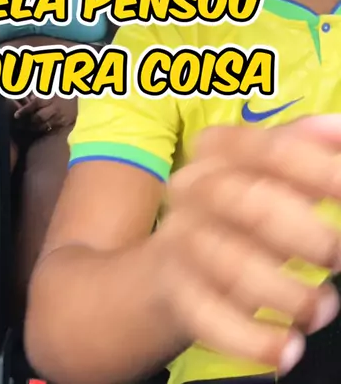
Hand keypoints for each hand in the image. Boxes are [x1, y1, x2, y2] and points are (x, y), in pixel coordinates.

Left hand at [15, 93, 77, 134]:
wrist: (80, 94)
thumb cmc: (61, 89)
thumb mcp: (50, 87)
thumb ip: (38, 93)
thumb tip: (28, 98)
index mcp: (51, 97)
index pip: (35, 104)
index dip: (25, 110)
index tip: (16, 115)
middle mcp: (56, 107)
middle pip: (39, 117)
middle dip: (29, 121)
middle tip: (22, 124)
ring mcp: (62, 116)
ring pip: (45, 125)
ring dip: (36, 127)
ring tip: (29, 128)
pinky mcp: (67, 122)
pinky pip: (53, 129)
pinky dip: (46, 129)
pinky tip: (40, 129)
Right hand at [151, 116, 340, 376]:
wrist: (168, 266)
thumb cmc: (237, 210)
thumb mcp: (264, 168)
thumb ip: (304, 145)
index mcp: (219, 148)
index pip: (272, 149)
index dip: (320, 171)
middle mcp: (193, 187)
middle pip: (249, 204)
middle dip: (307, 235)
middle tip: (337, 257)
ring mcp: (181, 240)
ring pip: (233, 265)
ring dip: (290, 294)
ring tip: (323, 308)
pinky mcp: (177, 291)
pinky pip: (210, 317)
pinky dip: (253, 339)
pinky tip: (287, 347)